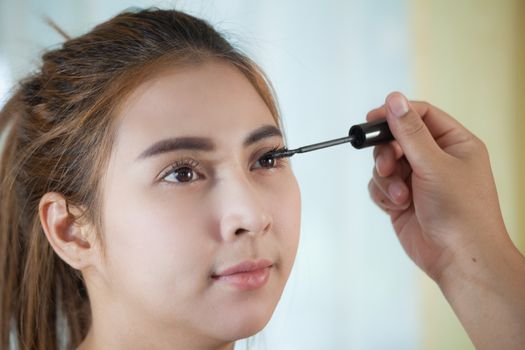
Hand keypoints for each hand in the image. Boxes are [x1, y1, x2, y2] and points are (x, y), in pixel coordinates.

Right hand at [367, 92, 524, 348]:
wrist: (458, 259)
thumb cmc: (461, 212)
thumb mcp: (435, 165)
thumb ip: (410, 131)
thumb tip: (394, 99)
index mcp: (455, 144)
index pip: (422, 115)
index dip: (397, 113)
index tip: (373, 119)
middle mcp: (436, 159)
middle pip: (398, 139)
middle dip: (388, 153)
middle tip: (387, 166)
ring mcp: (418, 180)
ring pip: (385, 163)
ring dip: (387, 179)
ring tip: (401, 195)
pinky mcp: (403, 200)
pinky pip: (381, 186)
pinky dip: (385, 194)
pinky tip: (398, 206)